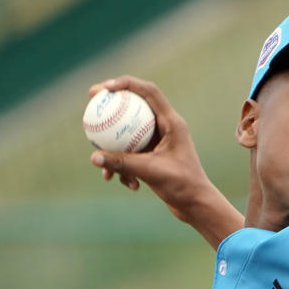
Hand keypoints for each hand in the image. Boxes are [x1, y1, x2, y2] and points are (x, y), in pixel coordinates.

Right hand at [88, 76, 202, 198]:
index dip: (126, 84)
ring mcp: (159, 141)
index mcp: (172, 122)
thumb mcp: (150, 172)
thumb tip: (94, 157)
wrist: (196, 205)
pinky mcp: (153, 156)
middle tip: (92, 100)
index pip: (149, 92)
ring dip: (115, 147)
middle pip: (135, 106)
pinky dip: (124, 166)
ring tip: (101, 158)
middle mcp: (166, 127)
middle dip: (113, 104)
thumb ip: (122, 163)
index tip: (105, 88)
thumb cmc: (182, 185)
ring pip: (130, 133)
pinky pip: (132, 153)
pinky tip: (124, 183)